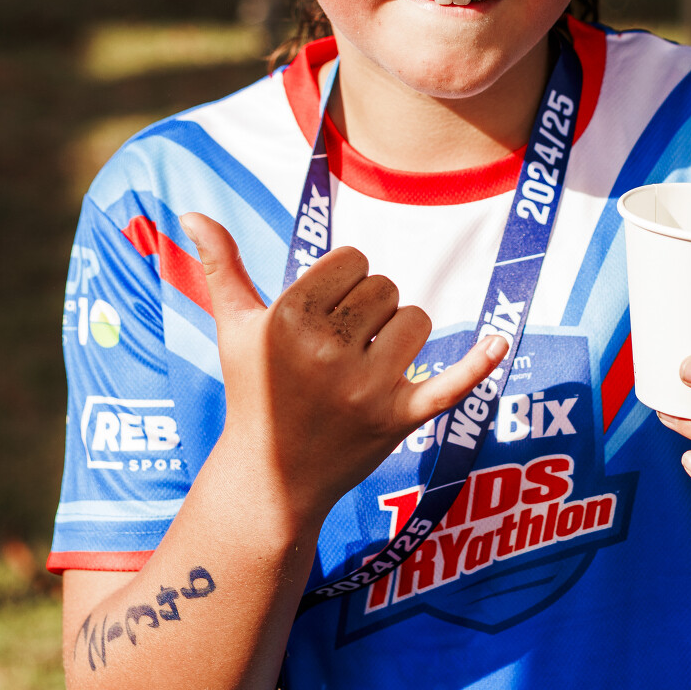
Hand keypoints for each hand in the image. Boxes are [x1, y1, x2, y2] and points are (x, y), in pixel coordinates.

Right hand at [184, 213, 508, 529]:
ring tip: (364, 367)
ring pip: (416, 320)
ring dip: (399, 336)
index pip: (355, 260)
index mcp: (290, 317)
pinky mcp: (399, 419)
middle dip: (369, 311)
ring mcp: (366, 387)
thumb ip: (221, 266)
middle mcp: (328, 349)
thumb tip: (191, 213)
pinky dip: (477, 365)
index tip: (323, 314)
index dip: (344, 281)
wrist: (272, 477)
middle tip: (338, 351)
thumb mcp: (233, 328)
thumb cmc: (253, 391)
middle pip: (387, 288)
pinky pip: (450, 383)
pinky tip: (499, 342)